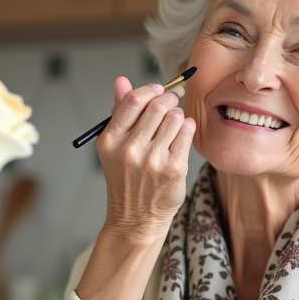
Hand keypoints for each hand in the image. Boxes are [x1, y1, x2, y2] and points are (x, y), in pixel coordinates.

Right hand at [97, 76, 195, 243]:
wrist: (135, 219)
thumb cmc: (127, 179)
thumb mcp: (114, 146)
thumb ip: (119, 112)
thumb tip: (121, 80)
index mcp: (110, 140)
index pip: (133, 101)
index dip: (150, 90)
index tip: (158, 90)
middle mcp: (129, 150)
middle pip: (157, 107)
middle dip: (168, 99)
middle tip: (172, 102)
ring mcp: (152, 161)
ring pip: (175, 118)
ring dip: (178, 115)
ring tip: (175, 123)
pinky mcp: (173, 169)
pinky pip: (187, 134)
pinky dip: (188, 128)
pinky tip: (182, 135)